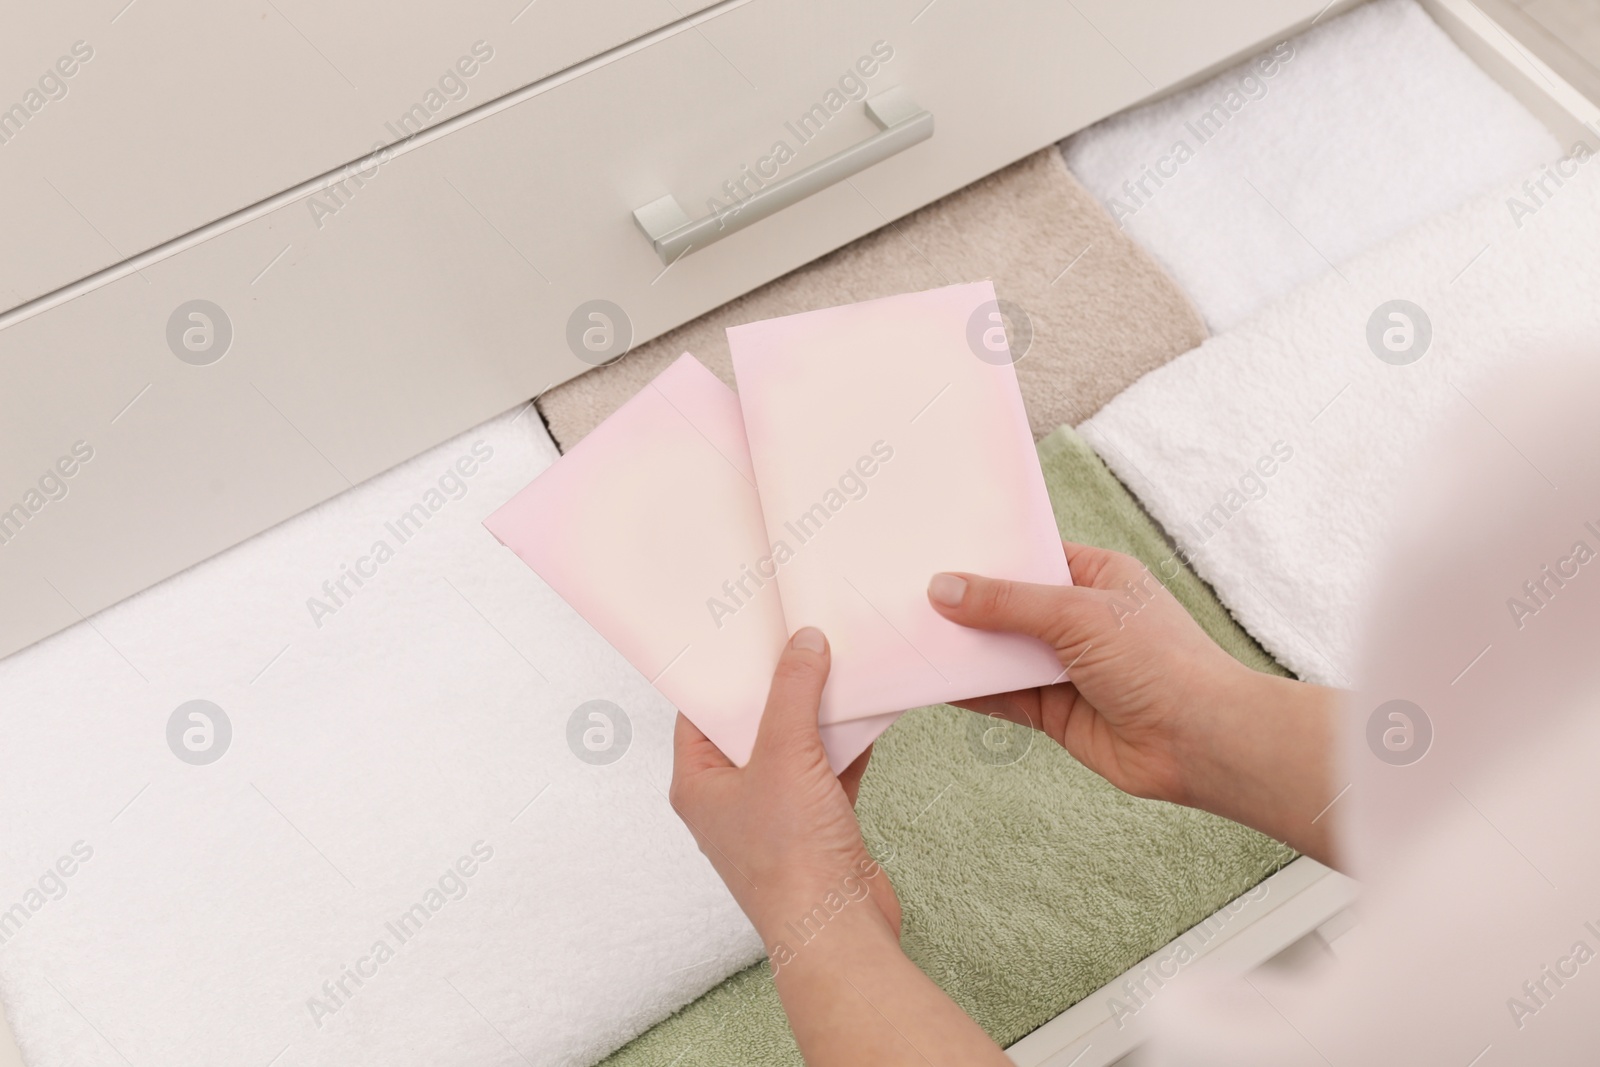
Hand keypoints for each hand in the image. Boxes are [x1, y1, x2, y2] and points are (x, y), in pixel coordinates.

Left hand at [669, 627, 900, 947]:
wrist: (838, 928)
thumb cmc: (790, 862)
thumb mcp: (785, 754)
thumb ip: (793, 692)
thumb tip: (803, 645)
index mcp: (699, 784)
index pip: (700, 711)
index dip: (724, 672)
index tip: (747, 634)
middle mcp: (732, 799)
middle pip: (752, 724)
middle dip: (779, 686)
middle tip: (799, 640)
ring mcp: (776, 814)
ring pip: (794, 746)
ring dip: (817, 714)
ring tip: (836, 665)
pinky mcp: (817, 827)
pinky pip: (829, 770)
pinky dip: (847, 744)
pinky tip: (866, 713)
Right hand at [928, 542, 1341, 864]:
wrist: (1199, 742)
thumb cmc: (1160, 662)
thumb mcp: (1077, 614)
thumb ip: (1007, 603)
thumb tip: (944, 589)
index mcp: (1096, 576)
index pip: (1030, 557)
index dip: (986, 555)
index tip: (935, 550)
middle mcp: (1080, 619)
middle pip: (1009, 606)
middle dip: (966, 605)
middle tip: (907, 592)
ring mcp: (1066, 666)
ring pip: (1001, 652)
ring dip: (964, 649)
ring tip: (908, 633)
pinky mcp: (1055, 711)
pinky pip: (1002, 695)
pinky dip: (971, 689)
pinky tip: (934, 680)